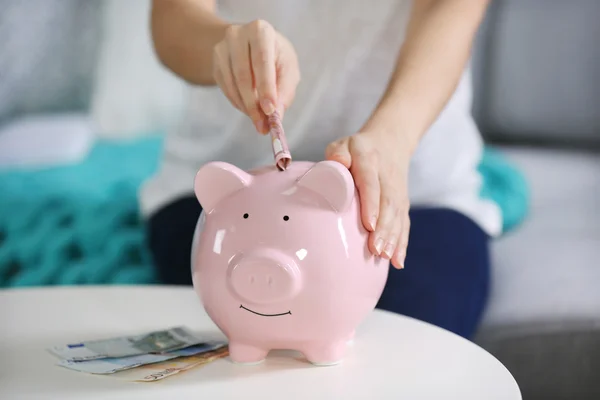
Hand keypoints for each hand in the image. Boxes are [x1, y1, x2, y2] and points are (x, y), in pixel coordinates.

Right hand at [212, 20, 299, 132]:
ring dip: (246, 108)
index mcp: (260, 31)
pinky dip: (238, 104)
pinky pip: (226, 89)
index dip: (266, 87)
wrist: (253, 45)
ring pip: (232, 84)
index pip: (261, 60)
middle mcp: (237, 35)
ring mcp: (222, 49)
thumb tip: (276, 118)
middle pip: (243, 74)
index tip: (270, 110)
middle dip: (254, 104)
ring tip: (259, 123)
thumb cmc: (276, 57)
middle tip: (262, 125)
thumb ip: (284, 92)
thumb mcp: (288, 69)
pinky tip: (249, 110)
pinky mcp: (215, 63)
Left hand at [325, 131, 410, 268]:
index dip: (372, 204)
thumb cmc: (357, 149)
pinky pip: (404, 224)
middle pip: (388, 204)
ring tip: (384, 256)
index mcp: (370, 161)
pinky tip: (398, 261)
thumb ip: (337, 153)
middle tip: (376, 249)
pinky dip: (402, 243)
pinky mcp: (402, 203)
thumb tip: (337, 164)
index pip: (372, 183)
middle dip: (384, 229)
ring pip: (398, 216)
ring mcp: (397, 191)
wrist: (389, 143)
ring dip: (393, 238)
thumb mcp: (344, 144)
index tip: (369, 225)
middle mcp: (387, 177)